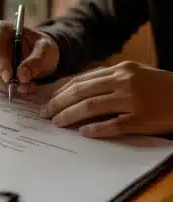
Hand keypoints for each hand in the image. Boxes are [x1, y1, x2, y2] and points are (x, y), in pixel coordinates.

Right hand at [0, 21, 59, 92]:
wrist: (39, 55)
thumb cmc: (41, 48)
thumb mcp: (46, 51)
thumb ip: (36, 61)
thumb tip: (21, 76)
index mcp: (0, 29)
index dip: (0, 62)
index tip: (9, 77)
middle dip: (1, 77)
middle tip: (19, 87)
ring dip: (3, 84)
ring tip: (23, 87)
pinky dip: (3, 88)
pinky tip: (16, 87)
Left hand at [40, 61, 172, 137]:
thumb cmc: (157, 86)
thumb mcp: (131, 74)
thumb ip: (106, 80)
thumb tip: (77, 90)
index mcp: (119, 69)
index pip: (82, 79)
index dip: (62, 90)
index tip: (49, 99)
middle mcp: (123, 81)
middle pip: (81, 92)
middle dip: (58, 103)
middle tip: (45, 113)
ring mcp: (132, 99)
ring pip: (91, 107)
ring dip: (70, 115)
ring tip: (57, 122)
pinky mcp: (141, 118)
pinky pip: (113, 125)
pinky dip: (96, 129)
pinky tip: (83, 132)